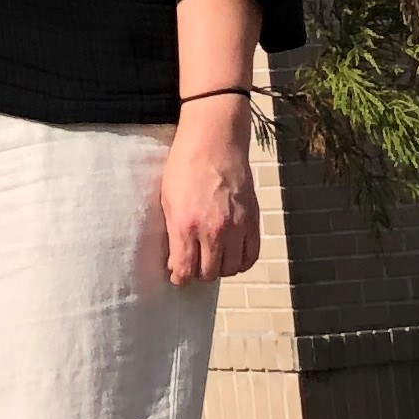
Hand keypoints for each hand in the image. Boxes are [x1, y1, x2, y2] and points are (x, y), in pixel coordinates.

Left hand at [159, 99, 259, 285]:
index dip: (179, 277)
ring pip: (230, 269)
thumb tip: (175, 261)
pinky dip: (241, 262)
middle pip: (208, 273)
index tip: (177, 275)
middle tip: (194, 264)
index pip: (185, 270)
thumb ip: (172, 232)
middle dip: (198, 273)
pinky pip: (250, 256)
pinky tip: (231, 255)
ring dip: (220, 267)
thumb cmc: (185, 165)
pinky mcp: (252, 220)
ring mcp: (236, 227)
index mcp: (186, 224)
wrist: (215, 140)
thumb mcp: (167, 198)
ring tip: (212, 257)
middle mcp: (213, 230)